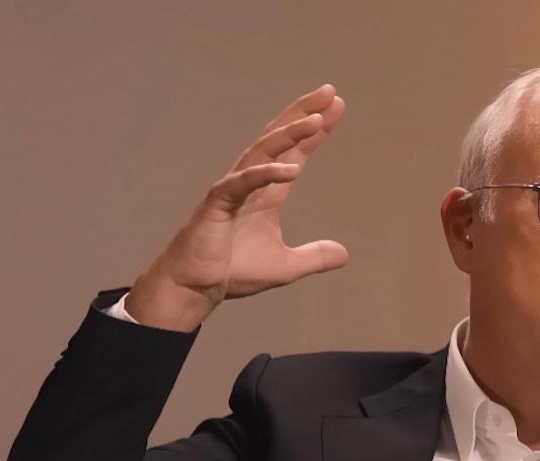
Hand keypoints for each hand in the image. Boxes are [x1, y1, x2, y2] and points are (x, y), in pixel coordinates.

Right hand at [127, 84, 349, 330]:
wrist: (194, 288)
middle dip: (304, 114)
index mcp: (267, 192)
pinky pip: (244, 182)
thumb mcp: (286, 266)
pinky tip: (292, 169)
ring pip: (262, 152)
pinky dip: (267, 174)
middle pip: (279, 139)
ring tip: (317, 120)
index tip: (336, 108)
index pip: (295, 153)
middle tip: (329, 93)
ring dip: (289, 134)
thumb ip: (315, 257)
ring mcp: (233, 189)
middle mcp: (250, 182)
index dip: (315, 132)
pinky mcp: (217, 203)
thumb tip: (345, 254)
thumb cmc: (231, 271)